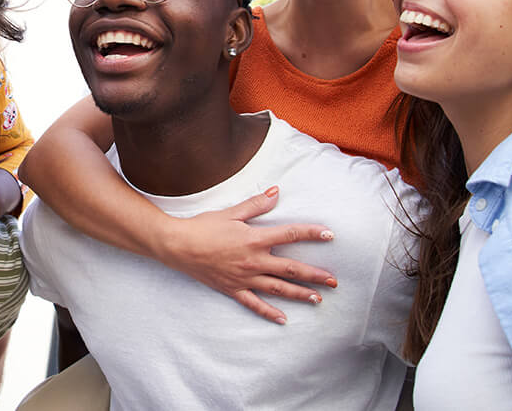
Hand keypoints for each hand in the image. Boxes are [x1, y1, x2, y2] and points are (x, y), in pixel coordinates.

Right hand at [160, 186, 336, 323]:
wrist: (177, 245)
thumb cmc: (203, 226)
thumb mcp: (231, 212)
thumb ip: (256, 204)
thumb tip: (276, 192)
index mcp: (254, 239)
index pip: (290, 235)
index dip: (311, 234)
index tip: (329, 235)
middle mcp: (253, 261)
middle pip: (290, 269)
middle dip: (314, 275)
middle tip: (334, 280)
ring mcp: (244, 278)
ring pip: (278, 288)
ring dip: (299, 294)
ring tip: (318, 299)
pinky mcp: (232, 288)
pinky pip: (254, 303)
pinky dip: (269, 312)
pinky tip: (283, 319)